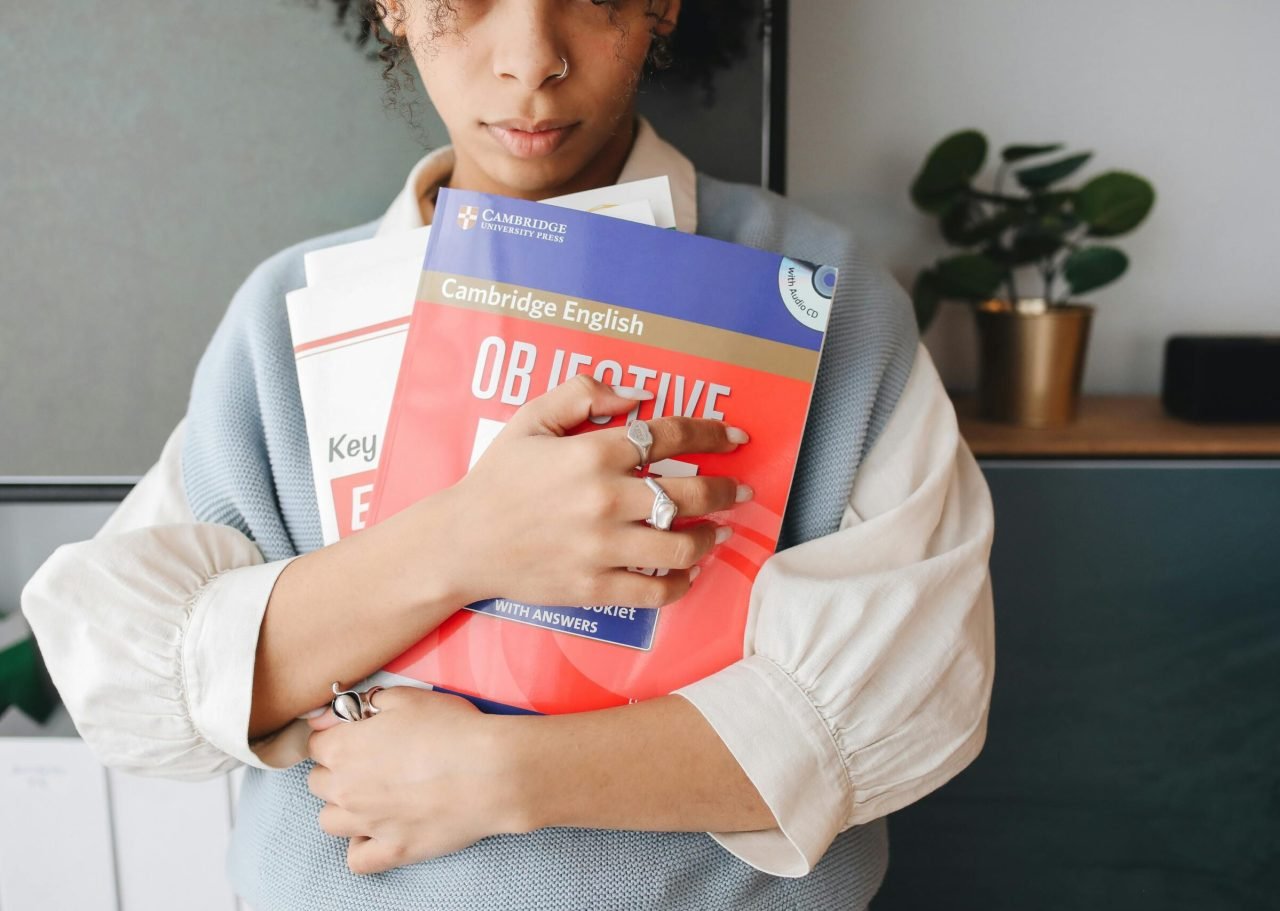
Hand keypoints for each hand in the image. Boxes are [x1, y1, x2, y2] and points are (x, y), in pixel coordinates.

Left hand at [305, 686, 527, 874]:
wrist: (490, 771)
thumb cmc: (451, 728)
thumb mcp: (407, 698)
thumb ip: (364, 703)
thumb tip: (336, 714)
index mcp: (343, 748)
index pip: (315, 743)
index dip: (336, 736)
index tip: (355, 735)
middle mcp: (346, 789)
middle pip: (317, 782)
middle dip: (336, 771)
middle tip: (368, 763)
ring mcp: (367, 824)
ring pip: (329, 821)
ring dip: (344, 808)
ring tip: (372, 798)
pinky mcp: (392, 850)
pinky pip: (356, 859)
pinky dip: (362, 846)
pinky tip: (380, 830)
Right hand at [441, 374, 751, 608]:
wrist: (463, 542)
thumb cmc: (499, 478)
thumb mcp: (531, 419)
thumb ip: (583, 393)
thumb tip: (637, 396)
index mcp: (593, 453)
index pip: (672, 436)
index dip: (712, 433)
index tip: (735, 437)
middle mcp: (605, 499)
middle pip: (692, 492)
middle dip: (728, 489)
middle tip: (743, 489)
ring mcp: (602, 547)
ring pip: (683, 545)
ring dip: (712, 536)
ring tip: (720, 530)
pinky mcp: (595, 586)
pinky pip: (656, 589)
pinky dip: (681, 581)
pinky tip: (688, 571)